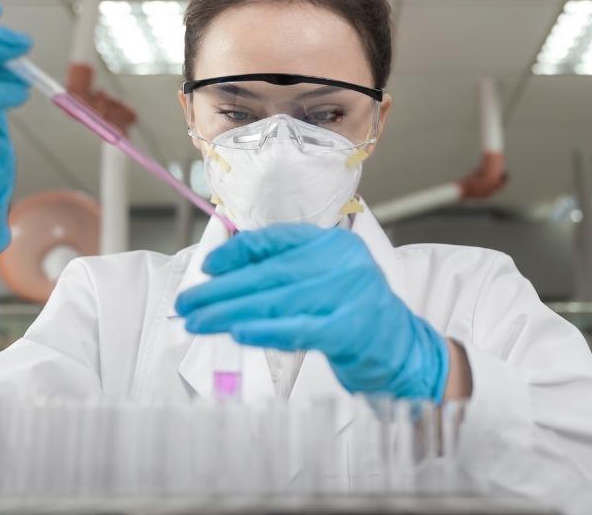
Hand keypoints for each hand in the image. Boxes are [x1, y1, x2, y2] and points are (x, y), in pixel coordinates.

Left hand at [176, 224, 450, 399]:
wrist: (404, 350)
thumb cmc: (354, 315)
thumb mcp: (324, 281)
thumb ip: (286, 273)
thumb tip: (224, 274)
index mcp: (334, 244)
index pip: (277, 240)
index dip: (237, 253)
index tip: (207, 268)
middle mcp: (344, 262)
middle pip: (270, 274)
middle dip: (222, 289)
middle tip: (186, 303)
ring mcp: (350, 294)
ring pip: (277, 301)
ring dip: (230, 312)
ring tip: (198, 321)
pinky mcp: (351, 329)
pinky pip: (298, 329)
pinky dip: (265, 330)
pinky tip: (237, 332)